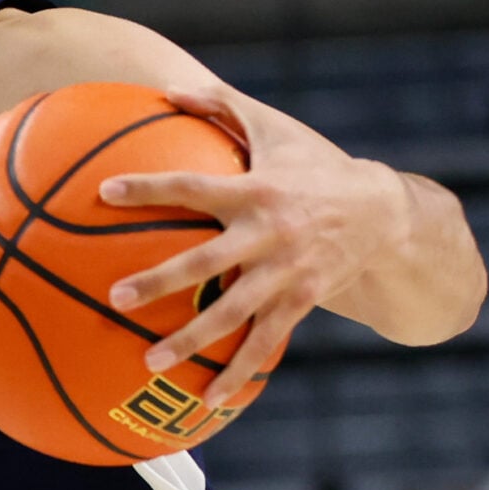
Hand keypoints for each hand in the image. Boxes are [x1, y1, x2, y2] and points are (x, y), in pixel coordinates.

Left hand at [100, 83, 408, 404]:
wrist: (384, 215)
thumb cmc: (313, 165)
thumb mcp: (274, 128)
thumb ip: (220, 105)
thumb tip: (166, 90)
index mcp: (254, 189)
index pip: (192, 185)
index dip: (149, 188)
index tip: (104, 194)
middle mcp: (268, 232)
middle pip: (206, 260)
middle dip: (160, 280)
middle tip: (115, 296)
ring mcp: (286, 271)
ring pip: (233, 311)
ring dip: (190, 339)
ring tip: (147, 361)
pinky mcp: (303, 301)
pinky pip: (265, 341)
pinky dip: (238, 370)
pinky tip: (207, 399)